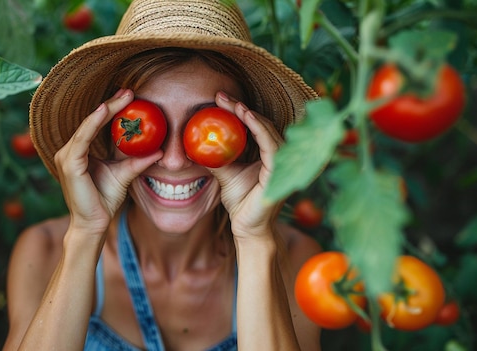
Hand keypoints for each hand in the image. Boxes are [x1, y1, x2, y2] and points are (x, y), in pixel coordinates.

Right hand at [53, 89, 162, 234]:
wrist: (94, 224)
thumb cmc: (104, 199)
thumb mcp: (124, 174)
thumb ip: (138, 161)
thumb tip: (159, 150)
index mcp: (80, 151)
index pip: (96, 124)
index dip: (112, 108)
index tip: (130, 96)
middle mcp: (69, 151)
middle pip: (91, 121)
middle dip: (111, 104)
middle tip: (129, 90)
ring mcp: (66, 156)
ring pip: (87, 126)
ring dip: (105, 109)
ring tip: (123, 97)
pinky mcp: (69, 164)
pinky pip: (83, 139)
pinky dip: (93, 123)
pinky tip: (104, 111)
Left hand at [209, 91, 283, 238]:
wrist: (247, 228)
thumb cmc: (240, 203)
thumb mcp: (224, 174)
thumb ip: (216, 158)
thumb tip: (195, 143)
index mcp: (267, 154)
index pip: (253, 126)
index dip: (237, 110)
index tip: (218, 99)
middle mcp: (278, 156)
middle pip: (260, 123)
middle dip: (240, 107)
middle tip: (220, 95)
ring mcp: (281, 164)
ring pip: (268, 130)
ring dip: (250, 114)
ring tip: (233, 103)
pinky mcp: (280, 173)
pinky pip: (271, 145)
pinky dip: (259, 129)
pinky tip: (246, 117)